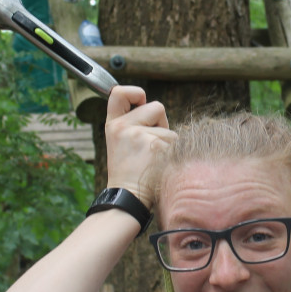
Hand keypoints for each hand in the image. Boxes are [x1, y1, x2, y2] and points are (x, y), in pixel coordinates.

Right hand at [103, 86, 176, 205]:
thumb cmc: (129, 173)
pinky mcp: (156, 147)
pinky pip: (176, 142)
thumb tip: (153, 108)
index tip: (140, 101)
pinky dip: (174, 154)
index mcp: (113, 125)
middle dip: (160, 123)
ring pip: (170, 129)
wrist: (128, 199)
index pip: (118, 93)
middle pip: (156, 106)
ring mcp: (140, 136)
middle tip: (150, 146)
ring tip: (153, 161)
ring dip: (167, 143)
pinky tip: (161, 166)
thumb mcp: (120, 144)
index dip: (134, 92)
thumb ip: (132, 124)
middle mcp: (123, 127)